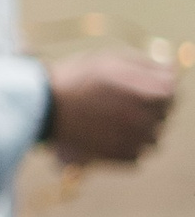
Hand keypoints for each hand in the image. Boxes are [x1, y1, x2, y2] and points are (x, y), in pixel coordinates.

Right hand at [45, 50, 177, 167]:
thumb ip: (148, 65)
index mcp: (155, 91)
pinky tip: (107, 133)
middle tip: (118, 100)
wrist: (45, 106)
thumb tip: (171, 71)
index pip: (172, 90)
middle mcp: (152, 117)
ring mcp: (139, 139)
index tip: (137, 84)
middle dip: (147, 106)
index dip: (155, 85)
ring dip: (138, 127)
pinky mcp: (124, 156)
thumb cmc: (78, 78)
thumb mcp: (112, 59)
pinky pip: (138, 153)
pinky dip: (126, 144)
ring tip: (111, 118)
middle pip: (163, 113)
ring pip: (153, 134)